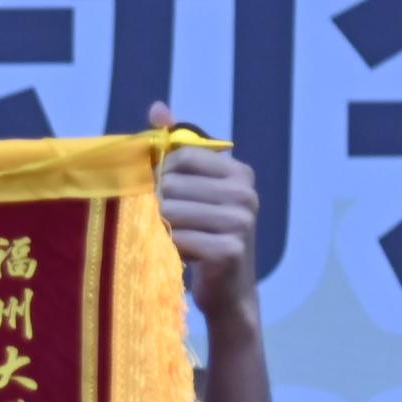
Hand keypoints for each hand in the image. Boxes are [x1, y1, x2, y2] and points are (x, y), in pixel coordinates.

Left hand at [149, 100, 258, 327]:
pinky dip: (166, 247)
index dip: (159, 174)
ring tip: (165, 239)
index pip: (182, 156)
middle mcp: (245, 193)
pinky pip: (177, 238)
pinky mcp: (230, 249)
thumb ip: (176, 148)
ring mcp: (241, 221)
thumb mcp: (192, 190)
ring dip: (157, 227)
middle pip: (173, 183)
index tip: (156, 193)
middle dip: (155, 204)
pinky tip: (174, 255)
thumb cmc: (204, 238)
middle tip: (156, 224)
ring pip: (170, 211)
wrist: (228, 294)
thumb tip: (158, 107)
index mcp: (239, 172)